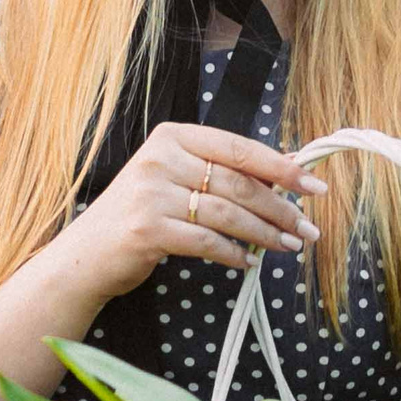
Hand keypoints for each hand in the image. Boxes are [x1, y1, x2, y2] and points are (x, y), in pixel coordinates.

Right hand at [63, 123, 327, 301]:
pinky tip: (249, 263)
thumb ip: (223, 170)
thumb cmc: (139, 216)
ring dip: (265, 234)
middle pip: (238, 183)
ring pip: (228, 213)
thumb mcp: (177, 180)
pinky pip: (208, 242)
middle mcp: (160, 159)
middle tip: (307, 228)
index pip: (238, 148)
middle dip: (280, 208)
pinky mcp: (147, 230)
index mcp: (172, 137)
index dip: (282, 167)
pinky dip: (234, 254)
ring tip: (288, 247)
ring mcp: (151, 194)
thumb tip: (288, 164)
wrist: (85, 255)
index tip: (314, 185)